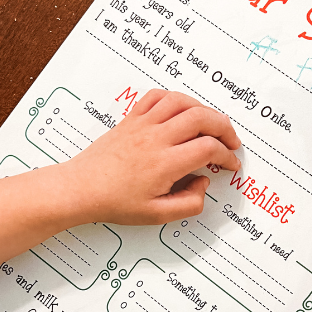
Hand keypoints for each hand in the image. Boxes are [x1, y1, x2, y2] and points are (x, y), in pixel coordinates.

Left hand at [59, 89, 240, 225]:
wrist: (80, 189)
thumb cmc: (113, 202)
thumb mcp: (156, 215)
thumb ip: (188, 203)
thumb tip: (203, 184)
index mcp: (165, 163)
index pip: (209, 148)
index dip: (227, 155)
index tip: (230, 164)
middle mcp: (156, 139)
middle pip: (202, 117)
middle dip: (225, 127)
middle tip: (231, 141)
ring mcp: (143, 125)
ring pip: (182, 101)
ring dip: (203, 109)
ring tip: (211, 123)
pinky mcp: (132, 119)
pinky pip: (157, 97)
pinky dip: (175, 99)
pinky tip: (182, 111)